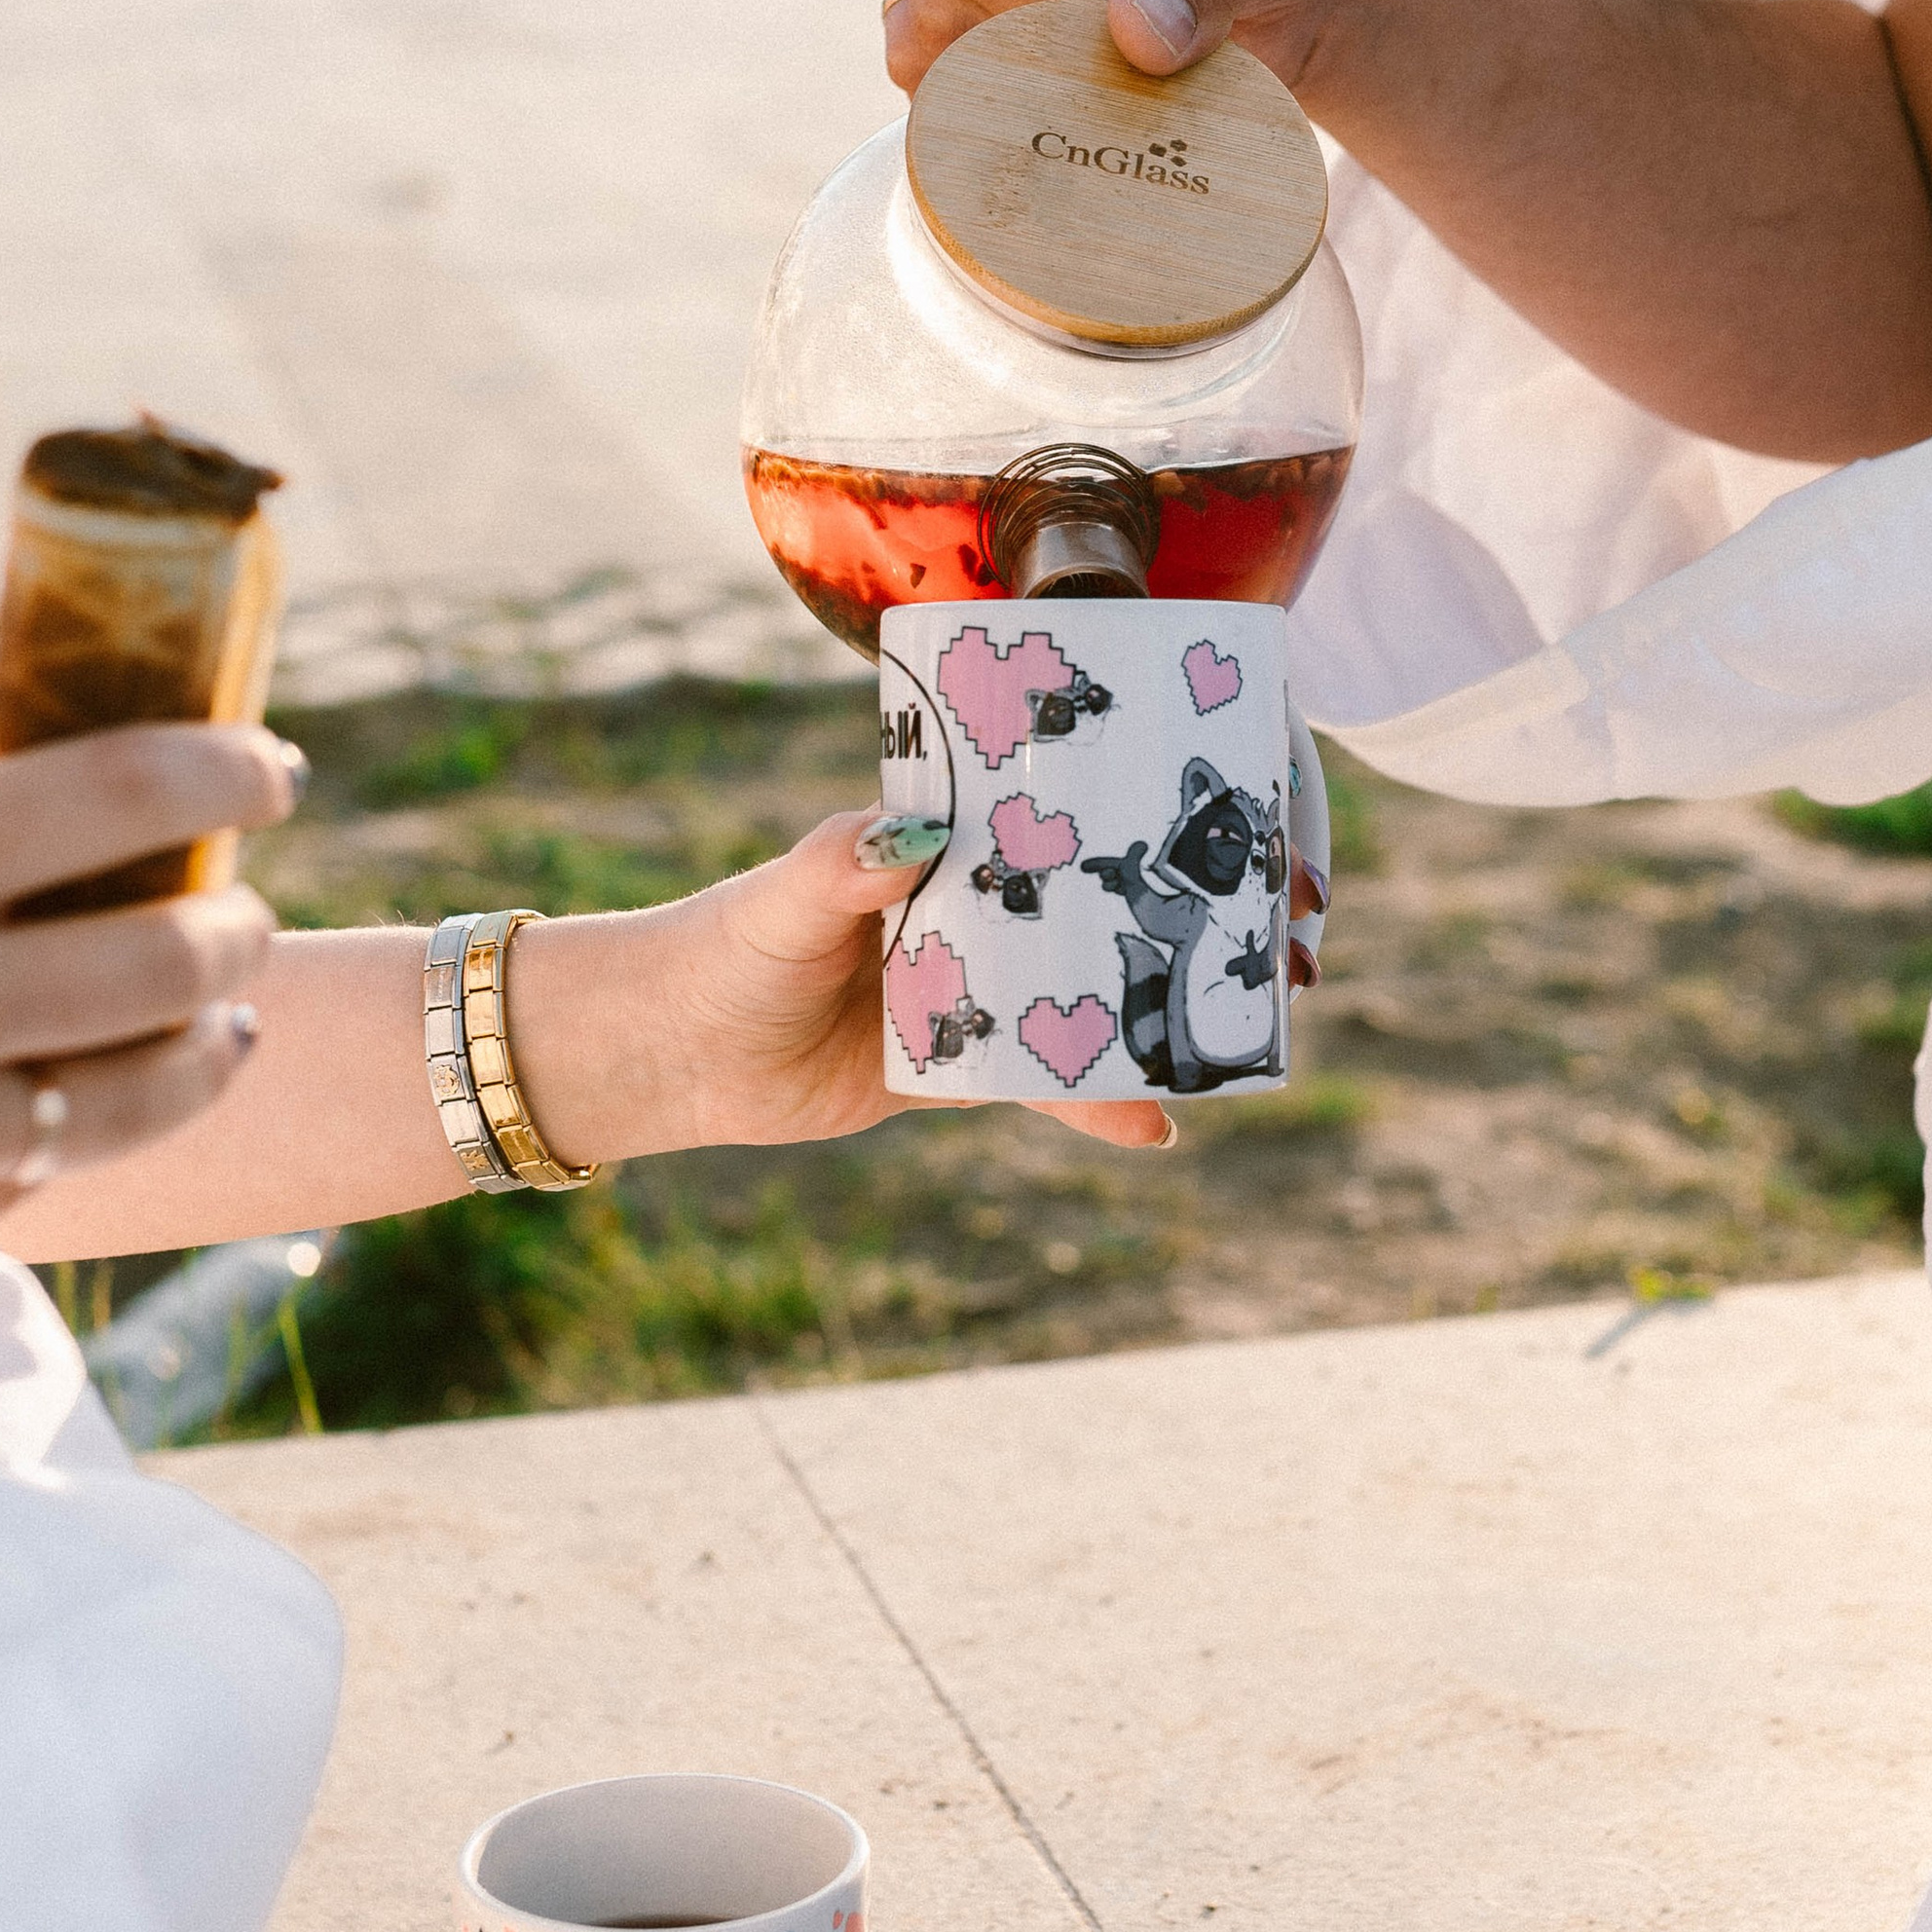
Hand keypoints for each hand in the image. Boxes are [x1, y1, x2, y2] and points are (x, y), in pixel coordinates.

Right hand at [0, 724, 299, 1275]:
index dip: (227, 771)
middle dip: (239, 921)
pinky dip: (143, 1108)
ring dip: (220, 1026)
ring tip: (230, 999)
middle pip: (173, 949)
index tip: (273, 770)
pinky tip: (166, 1075)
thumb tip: (72, 767)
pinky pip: (74, 1158)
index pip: (120, 790)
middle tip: (243, 901)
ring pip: (155, 1076)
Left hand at [515, 807, 1173, 1158]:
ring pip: (1076, 994)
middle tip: (1259, 926)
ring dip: (1144, 1011)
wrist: (672, 1056)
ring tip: (1229, 1028)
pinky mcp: (959, 1065)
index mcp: (934, 842)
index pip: (1041, 812)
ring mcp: (970, 988)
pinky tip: (1155, 1128)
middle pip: (1081, 905)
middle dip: (1163, 914)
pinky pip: (1042, 1080)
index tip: (1201, 802)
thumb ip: (841, 865)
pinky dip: (1096, 1102)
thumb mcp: (782, 901)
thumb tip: (902, 834)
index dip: (1116, 808)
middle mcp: (965, 909)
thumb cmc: (721, 950)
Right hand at [882, 0, 1475, 107]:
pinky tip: (1070, 101)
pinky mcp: (955, 2)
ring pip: (923, 41)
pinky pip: (932, 75)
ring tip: (1105, 70)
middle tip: (1135, 51)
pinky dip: (995, 108)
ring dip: (1011, 85)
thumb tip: (1141, 43)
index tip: (1127, 35)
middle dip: (1031, 47)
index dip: (1038, 7)